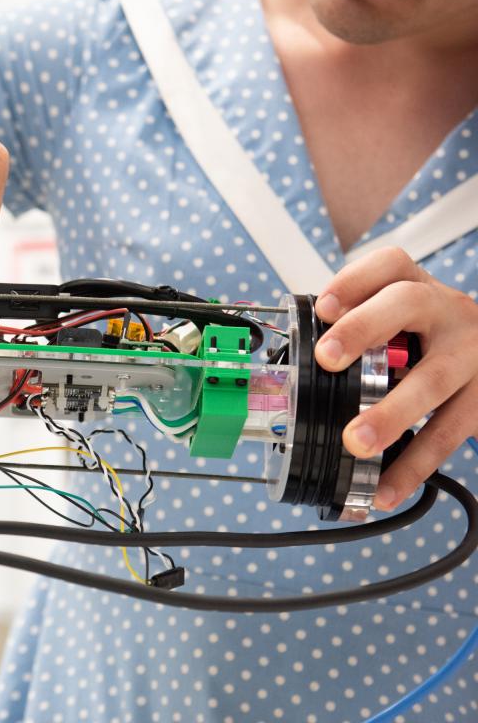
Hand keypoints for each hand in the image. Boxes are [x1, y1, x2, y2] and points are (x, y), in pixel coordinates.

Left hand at [313, 247, 477, 510]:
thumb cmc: (426, 339)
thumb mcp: (397, 320)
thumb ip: (355, 331)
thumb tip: (292, 366)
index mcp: (416, 286)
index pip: (388, 264)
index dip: (353, 280)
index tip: (322, 306)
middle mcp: (446, 311)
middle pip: (407, 304)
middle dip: (363, 329)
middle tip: (328, 359)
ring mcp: (471, 353)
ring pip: (433, 380)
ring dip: (391, 414)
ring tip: (356, 441)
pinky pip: (449, 434)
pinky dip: (414, 466)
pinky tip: (386, 488)